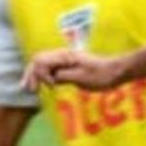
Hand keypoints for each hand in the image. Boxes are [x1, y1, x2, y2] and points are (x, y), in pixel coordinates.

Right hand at [20, 49, 134, 91]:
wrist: (115, 72)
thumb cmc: (102, 75)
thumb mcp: (82, 77)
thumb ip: (64, 76)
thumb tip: (50, 78)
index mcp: (64, 56)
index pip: (41, 61)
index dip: (41, 75)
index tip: (52, 87)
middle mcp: (62, 56)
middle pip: (38, 60)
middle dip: (31, 74)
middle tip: (29, 90)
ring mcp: (64, 61)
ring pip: (42, 64)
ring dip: (35, 75)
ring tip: (30, 89)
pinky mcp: (67, 67)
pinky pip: (50, 69)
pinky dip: (43, 77)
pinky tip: (41, 86)